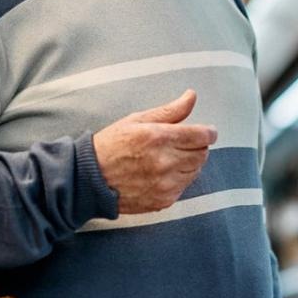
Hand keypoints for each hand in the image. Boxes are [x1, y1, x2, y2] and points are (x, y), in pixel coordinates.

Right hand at [93, 90, 217, 213]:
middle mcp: (165, 162)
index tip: (207, 132)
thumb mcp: (138, 120)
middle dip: (197, 147)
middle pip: (202, 154)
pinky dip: (179, 179)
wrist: (89, 179)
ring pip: (195, 171)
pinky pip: (184, 187)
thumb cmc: (111, 146)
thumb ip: (170, 111)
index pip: (202, 135)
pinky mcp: (163, 200)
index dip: (208, 132)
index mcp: (159, 138)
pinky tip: (161, 174)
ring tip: (169, 158)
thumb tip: (191, 96)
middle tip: (183, 144)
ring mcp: (165, 184)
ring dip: (189, 163)